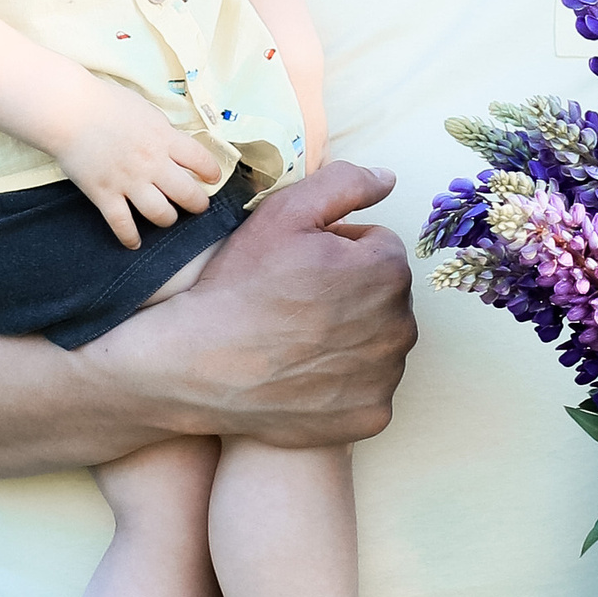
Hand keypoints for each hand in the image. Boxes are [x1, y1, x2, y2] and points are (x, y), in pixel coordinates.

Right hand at [51, 79, 227, 247]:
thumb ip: (163, 131)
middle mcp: (151, 163)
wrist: (69, 111)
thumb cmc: (106, 103)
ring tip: (168, 217)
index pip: (201, 161)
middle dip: (198, 204)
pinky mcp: (104, 194)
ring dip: (168, 219)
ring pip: (160, 214)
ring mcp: (128, 181)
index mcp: (164, 138)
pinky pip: (122, 224)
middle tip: (197, 205)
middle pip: (187, 194)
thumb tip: (174, 145)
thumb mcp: (146, 110)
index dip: (211, 172)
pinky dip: (130, 237)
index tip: (213, 178)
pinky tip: (135, 242)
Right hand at [85, 162, 416, 447]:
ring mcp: (386, 377)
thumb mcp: (284, 213)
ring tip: (298, 340)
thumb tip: (388, 179)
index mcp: (388, 270)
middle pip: (385, 296)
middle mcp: (400, 326)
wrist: (197, 364)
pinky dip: (345, 383)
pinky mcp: (369, 417)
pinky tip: (304, 375)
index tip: (301, 267)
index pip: (379, 247)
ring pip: (380, 342)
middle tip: (297, 303)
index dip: (338, 250)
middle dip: (352, 293)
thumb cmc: (240, 285)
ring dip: (352, 337)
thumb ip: (345, 184)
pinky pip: (369, 389)